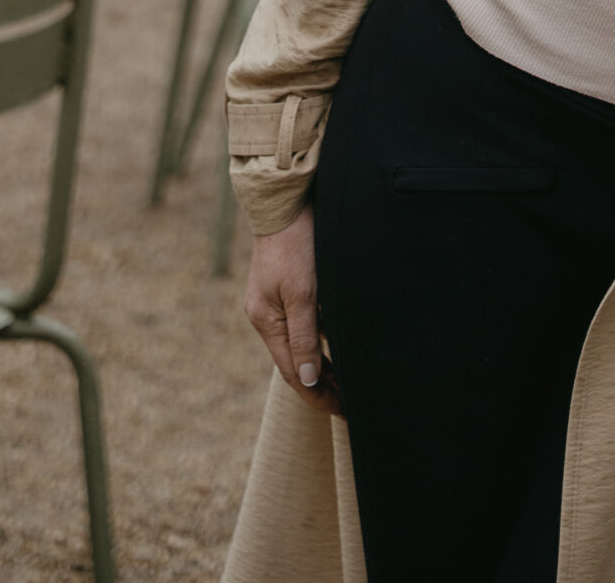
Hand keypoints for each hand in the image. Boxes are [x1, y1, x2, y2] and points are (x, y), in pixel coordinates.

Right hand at [243, 208, 342, 415]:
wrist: (284, 202)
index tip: (341, 412)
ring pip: (299, 347)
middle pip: (294, 364)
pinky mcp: (283, 291)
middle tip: (348, 408)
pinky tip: (335, 354)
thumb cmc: (295, 244)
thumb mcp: (303, 292)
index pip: (293, 372)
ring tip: (346, 390)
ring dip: (322, 369)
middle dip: (321, 387)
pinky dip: (318, 346)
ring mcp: (273, 304)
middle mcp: (266, 316)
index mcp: (266, 321)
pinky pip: (301, 329)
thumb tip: (308, 380)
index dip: (317, 395)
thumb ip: (305, 337)